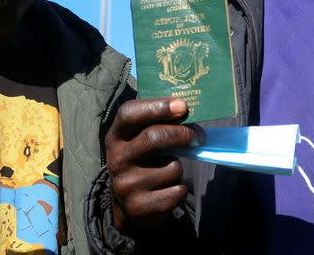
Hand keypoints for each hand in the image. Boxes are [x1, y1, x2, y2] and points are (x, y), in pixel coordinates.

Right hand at [104, 98, 197, 233]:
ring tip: (169, 171)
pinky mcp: (139, 207)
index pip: (129, 114)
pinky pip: (177, 191)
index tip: (182, 106)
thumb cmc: (142, 160)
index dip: (156, 106)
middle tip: (197, 136)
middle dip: (181, 134)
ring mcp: (126, 185)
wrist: (128, 205)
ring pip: (172, 167)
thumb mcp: (139, 140)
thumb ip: (157, 124)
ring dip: (179, 167)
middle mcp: (116, 159)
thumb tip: (186, 111)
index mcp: (115, 136)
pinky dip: (180, 188)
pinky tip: (168, 189)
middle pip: (153, 138)